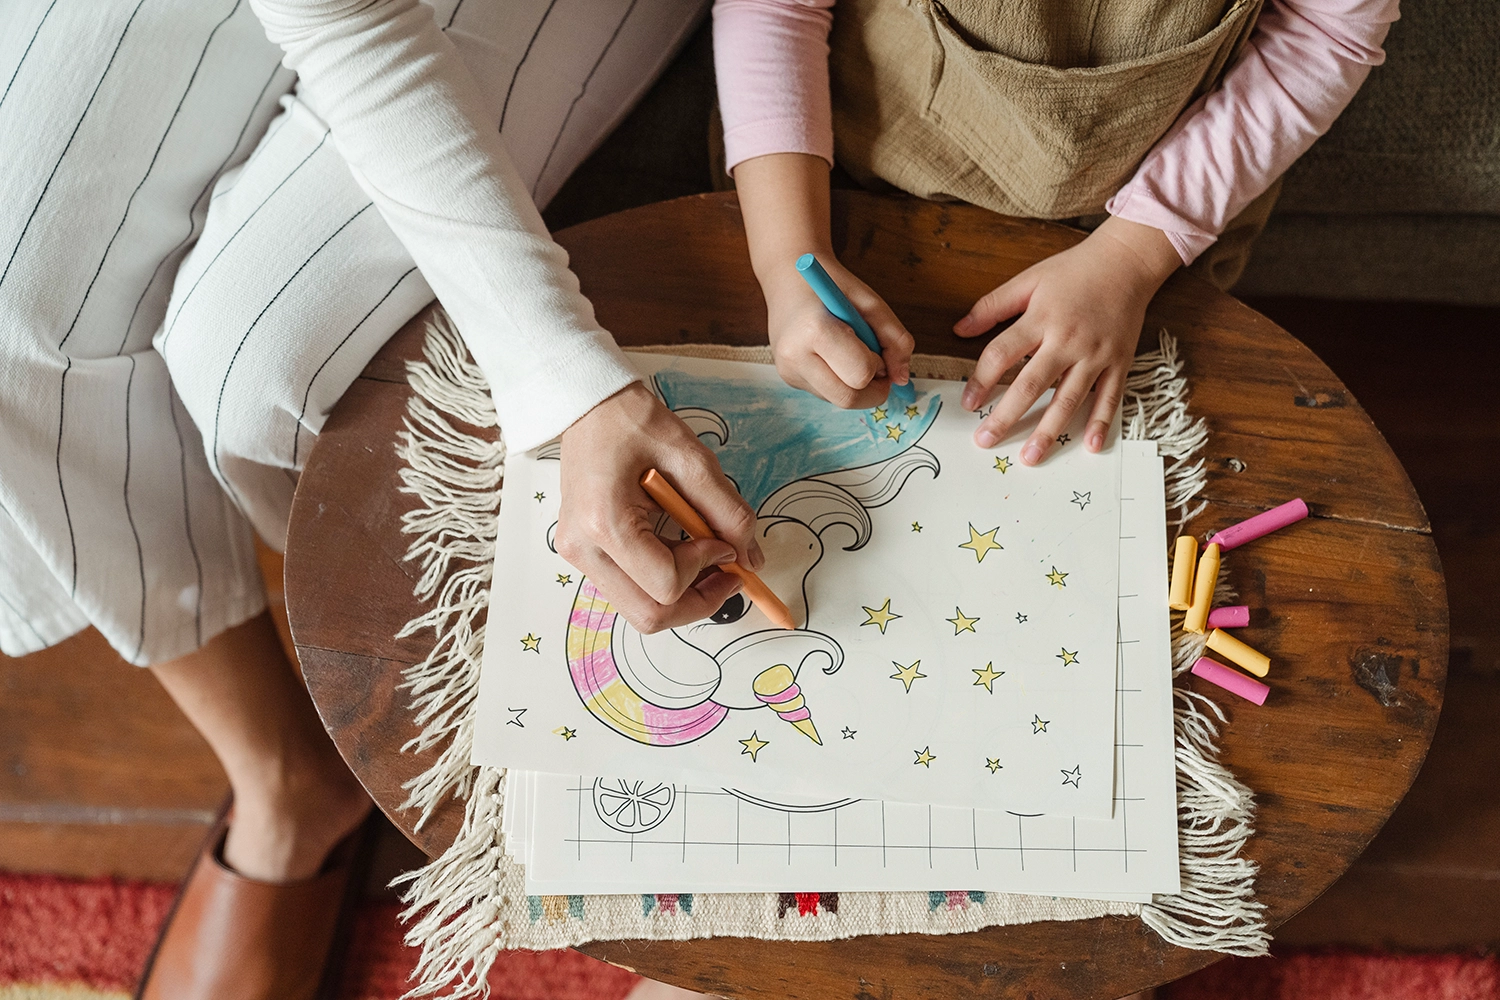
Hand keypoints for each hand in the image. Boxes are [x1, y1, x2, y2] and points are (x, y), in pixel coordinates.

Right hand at [555, 382, 762, 632]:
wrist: (589, 407)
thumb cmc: (634, 423)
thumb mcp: (692, 458)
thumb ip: (727, 511)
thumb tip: (751, 558)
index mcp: (605, 523)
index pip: (666, 584)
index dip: (707, 568)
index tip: (725, 541)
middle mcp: (583, 549)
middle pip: (649, 615)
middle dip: (698, 601)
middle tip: (729, 574)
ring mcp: (577, 555)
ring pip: (639, 609)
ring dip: (681, 594)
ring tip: (705, 557)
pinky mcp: (583, 554)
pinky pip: (630, 589)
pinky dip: (662, 582)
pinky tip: (680, 549)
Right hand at [763, 256, 913, 409]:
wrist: (788, 278)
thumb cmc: (832, 286)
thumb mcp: (870, 302)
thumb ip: (895, 339)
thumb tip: (902, 378)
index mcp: (815, 330)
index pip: (860, 374)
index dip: (878, 365)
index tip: (877, 348)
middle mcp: (794, 357)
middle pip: (848, 398)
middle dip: (872, 388)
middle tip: (877, 365)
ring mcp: (788, 371)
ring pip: (839, 400)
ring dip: (857, 386)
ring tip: (851, 353)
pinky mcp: (788, 379)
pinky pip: (827, 394)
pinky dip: (841, 382)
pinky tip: (834, 356)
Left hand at [955, 216, 1180, 462]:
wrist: (1127, 261)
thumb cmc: (1075, 271)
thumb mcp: (1029, 280)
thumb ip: (992, 305)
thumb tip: (959, 329)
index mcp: (1041, 318)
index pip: (1002, 354)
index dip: (981, 380)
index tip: (968, 403)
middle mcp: (1068, 340)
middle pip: (1032, 384)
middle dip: (1007, 416)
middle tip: (986, 440)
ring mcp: (1096, 354)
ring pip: (1069, 399)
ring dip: (1049, 430)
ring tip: (1030, 457)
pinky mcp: (1119, 362)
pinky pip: (1109, 397)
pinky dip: (1100, 422)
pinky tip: (1089, 445)